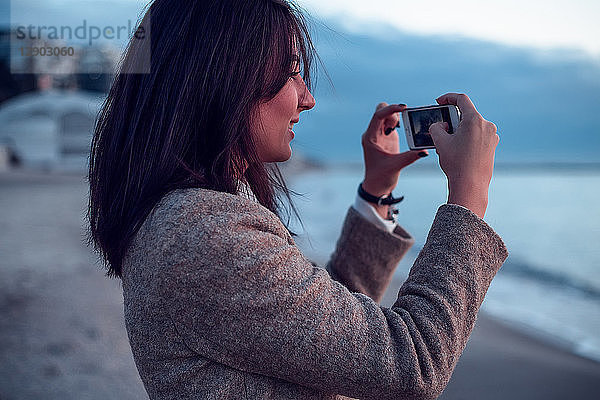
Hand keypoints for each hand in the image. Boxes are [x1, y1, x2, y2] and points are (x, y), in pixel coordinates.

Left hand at [361, 102, 428, 196]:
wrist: (377, 186)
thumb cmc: (380, 177)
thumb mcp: (395, 166)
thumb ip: (409, 157)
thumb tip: (424, 150)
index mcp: (370, 138)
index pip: (378, 116)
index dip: (390, 109)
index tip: (404, 108)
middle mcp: (373, 134)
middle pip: (380, 111)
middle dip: (393, 112)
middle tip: (401, 123)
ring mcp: (380, 135)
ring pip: (387, 116)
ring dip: (397, 117)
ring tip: (404, 128)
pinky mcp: (387, 138)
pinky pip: (393, 123)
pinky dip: (401, 122)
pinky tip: (407, 129)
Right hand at [428, 93, 499, 217]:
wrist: (470, 185)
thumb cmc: (456, 163)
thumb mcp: (440, 142)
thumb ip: (436, 127)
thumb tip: (441, 125)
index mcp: (474, 120)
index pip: (461, 100)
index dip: (448, 97)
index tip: (439, 101)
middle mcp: (486, 125)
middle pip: (467, 114)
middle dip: (452, 118)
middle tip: (441, 126)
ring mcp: (491, 136)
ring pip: (472, 126)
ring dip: (459, 129)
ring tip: (448, 142)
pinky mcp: (492, 146)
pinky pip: (478, 136)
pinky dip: (467, 138)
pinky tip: (458, 150)